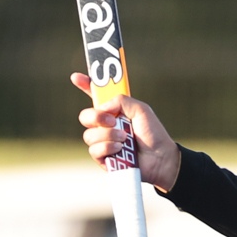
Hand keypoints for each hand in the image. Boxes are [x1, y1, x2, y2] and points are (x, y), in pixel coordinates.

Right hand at [71, 73, 179, 191]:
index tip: (76, 77)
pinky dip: (107, 148)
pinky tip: (120, 149)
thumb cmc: (153, 134)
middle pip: (85, 117)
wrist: (160, 158)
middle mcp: (105, 126)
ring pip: (89, 135)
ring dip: (107, 135)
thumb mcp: (141, 110)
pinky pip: (94, 150)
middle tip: (112, 120)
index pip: (95, 96)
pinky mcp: (103, 158)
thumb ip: (122, 101)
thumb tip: (103, 107)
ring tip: (124, 138)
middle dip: (96, 117)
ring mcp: (103, 142)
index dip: (84, 85)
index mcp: (113, 111)